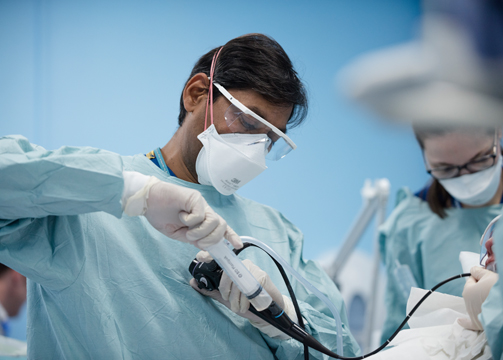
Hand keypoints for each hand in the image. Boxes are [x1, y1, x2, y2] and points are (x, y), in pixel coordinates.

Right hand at [123, 173, 241, 249]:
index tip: (237, 245)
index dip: (231, 236)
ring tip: (186, 230)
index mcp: (202, 221)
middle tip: (196, 242)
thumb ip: (193, 239)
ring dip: (200, 232)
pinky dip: (190, 221)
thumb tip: (207, 247)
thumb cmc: (161, 215)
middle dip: (211, 239)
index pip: (221, 228)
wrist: (148, 202)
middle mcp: (204, 212)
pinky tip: (181, 215)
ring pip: (214, 222)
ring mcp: (201, 204)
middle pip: (221, 226)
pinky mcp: (195, 198)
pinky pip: (200, 215)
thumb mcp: (179, 234)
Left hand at [190, 252, 296, 338]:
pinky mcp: (262, 276)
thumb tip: (192, 282)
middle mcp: (243, 265)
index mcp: (234, 267)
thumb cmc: (247, 303)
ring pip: (237, 282)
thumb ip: (211, 290)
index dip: (210, 255)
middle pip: (228, 274)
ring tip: (239, 307)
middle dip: (226, 292)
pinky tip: (248, 305)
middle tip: (230, 302)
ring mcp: (254, 269)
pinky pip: (249, 287)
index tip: (200, 256)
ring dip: (236, 300)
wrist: (268, 312)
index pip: (222, 261)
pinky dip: (246, 300)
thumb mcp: (226, 298)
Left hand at [458, 266, 498, 330]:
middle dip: (481, 290)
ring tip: (493, 300)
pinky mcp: (480, 324)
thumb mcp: (489, 276)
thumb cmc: (497, 290)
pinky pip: (470, 324)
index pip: (472, 280)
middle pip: (473, 293)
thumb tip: (473, 270)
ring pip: (474, 305)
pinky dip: (466, 322)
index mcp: (467, 291)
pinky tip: (460, 321)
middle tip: (494, 289)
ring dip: (480, 302)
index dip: (480, 277)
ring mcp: (473, 314)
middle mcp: (468, 303)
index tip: (488, 277)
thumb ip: (479, 271)